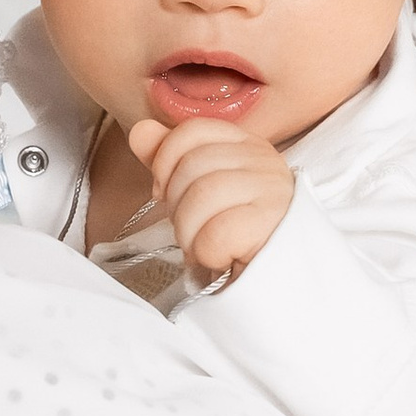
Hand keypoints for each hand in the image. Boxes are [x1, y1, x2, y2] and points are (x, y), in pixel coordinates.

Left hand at [127, 116, 295, 279]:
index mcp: (247, 147)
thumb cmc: (234, 239)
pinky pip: (218, 232)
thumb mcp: (199, 194)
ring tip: (205, 248)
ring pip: (202, 196)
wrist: (272, 284)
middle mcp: (265, 161)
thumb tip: (140, 131)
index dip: (166, 162)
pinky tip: (222, 259)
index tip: (165, 193)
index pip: (193, 131)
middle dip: (177, 207)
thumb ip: (169, 161)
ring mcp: (274, 190)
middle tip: (193, 231)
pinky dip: (208, 253)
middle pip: (192, 165)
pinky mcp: (274, 224)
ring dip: (190, 234)